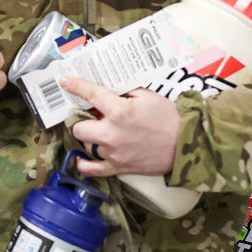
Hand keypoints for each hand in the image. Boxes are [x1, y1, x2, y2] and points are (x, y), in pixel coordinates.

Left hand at [61, 77, 179, 177]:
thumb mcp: (147, 96)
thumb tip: (109, 90)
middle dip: (83, 120)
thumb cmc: (169, 118)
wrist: (186, 143)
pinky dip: (84, 165)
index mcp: (119, 111)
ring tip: (99, 133)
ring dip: (89, 138)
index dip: (76, 86)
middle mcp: (112, 133)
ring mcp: (114, 153)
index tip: (65, 82)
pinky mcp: (119, 167)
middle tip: (91, 117)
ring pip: (86, 145)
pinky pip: (93, 170)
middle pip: (79, 127)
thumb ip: (125, 92)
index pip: (91, 95)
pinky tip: (81, 159)